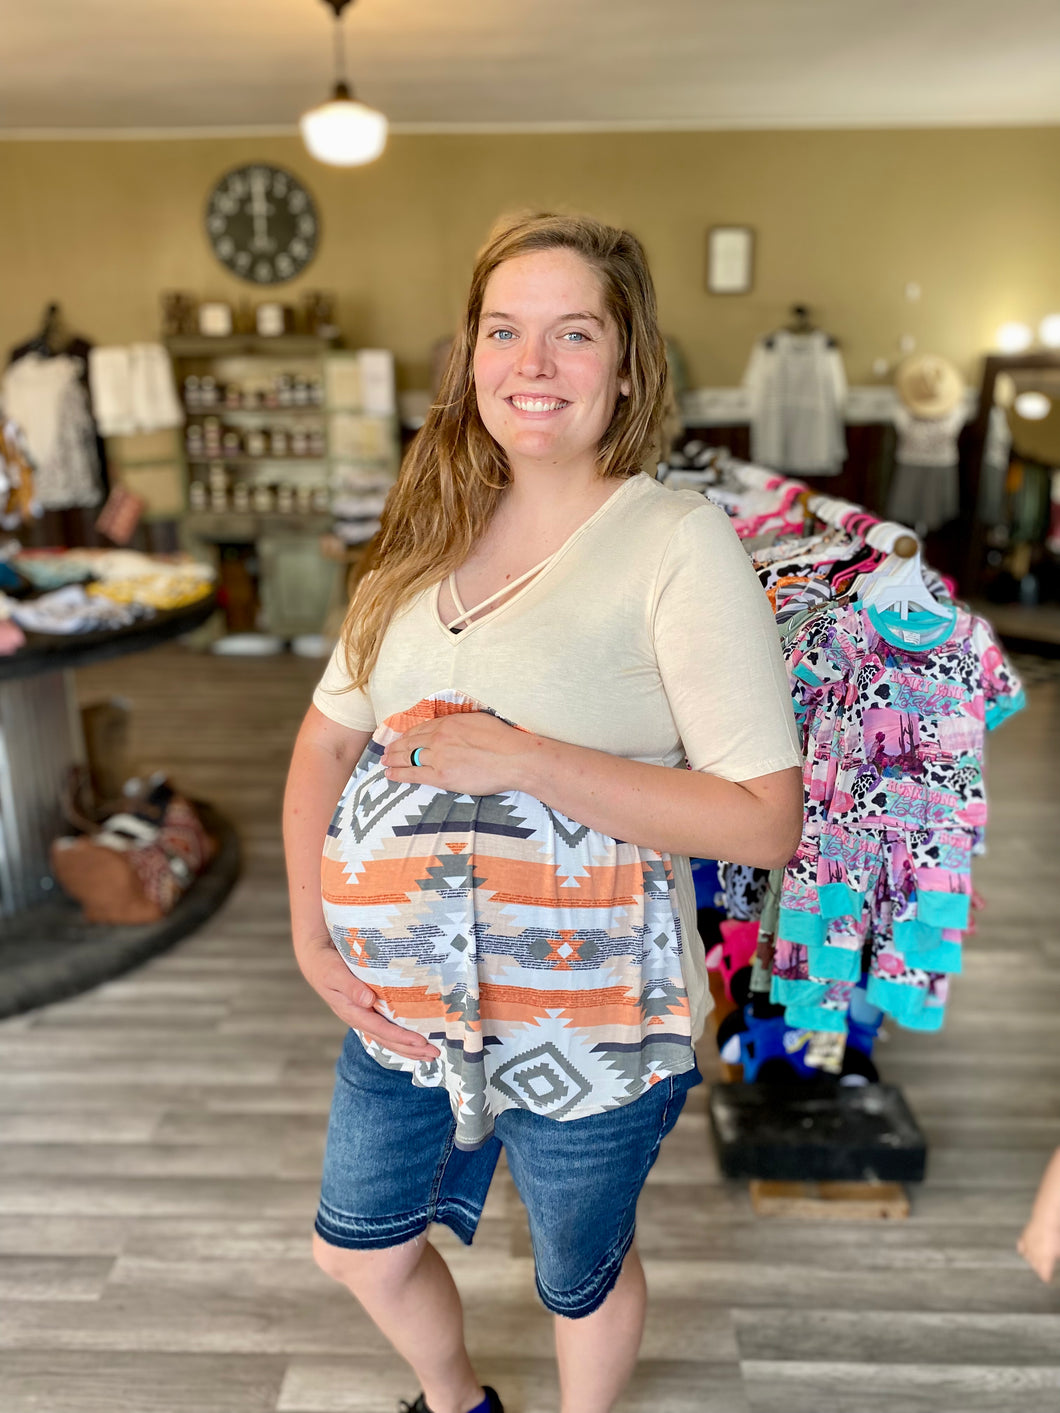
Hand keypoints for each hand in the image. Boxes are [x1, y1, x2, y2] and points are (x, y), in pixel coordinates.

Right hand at [295, 935, 438, 1062]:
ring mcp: (364, 1016)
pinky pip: (387, 1028)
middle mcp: (359, 1017)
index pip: (380, 1029)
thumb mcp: (334, 972)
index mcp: (351, 1011)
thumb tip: (367, 1000)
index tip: (421, 1043)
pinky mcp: (368, 1010)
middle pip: (388, 1039)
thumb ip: (350, 986)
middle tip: (435, 1054)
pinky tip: (415, 1042)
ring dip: (409, 1048)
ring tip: (430, 1056)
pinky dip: (402, 1037)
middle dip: (411, 1049)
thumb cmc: (325, 964)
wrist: (316, 959)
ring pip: (389, 1037)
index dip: (401, 1037)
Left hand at [382, 710, 530, 796]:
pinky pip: (414, 774)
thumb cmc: (504, 741)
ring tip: (384, 763)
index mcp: (449, 722)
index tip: (402, 738)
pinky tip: (390, 774)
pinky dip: (399, 774)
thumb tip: (457, 728)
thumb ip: (463, 724)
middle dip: (395, 747)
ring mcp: (438, 756)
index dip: (408, 735)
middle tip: (386, 751)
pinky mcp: (441, 776)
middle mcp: (439, 736)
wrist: (514, 758)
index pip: (422, 728)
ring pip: (408, 757)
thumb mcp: (480, 721)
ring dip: (393, 759)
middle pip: (410, 741)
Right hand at [1018, 1215, 1059, 1282]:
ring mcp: (1028, 1246)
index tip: (1047, 1279)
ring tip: (1036, 1261)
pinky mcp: (1023, 1238)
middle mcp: (1034, 1255)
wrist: (1046, 1218)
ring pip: (1028, 1258)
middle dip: (1039, 1269)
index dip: (1045, 1277)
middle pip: (1035, 1266)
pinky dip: (1023, 1251)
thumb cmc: (1055, 1233)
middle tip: (1044, 1270)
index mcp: (1044, 1260)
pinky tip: (1025, 1252)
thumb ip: (1055, 1255)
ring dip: (1032, 1260)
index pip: (1043, 1274)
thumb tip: (1053, 1258)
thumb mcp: (1058, 1249)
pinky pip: (1021, 1248)